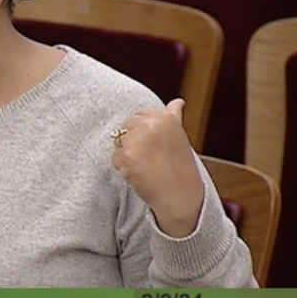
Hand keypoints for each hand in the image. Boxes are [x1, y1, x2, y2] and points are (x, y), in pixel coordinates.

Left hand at [111, 99, 203, 237]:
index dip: (143, 134)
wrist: (181, 195)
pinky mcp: (126, 155)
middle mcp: (150, 124)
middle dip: (133, 143)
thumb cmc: (180, 167)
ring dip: (128, 156)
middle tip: (152, 159)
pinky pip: (115, 158)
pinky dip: (124, 168)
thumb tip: (178, 101)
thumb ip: (173, 115)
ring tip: (147, 166)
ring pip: (119, 143)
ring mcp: (137, 139)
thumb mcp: (179, 136)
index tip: (153, 147)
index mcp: (164, 116)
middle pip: (125, 128)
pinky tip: (140, 174)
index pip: (138, 116)